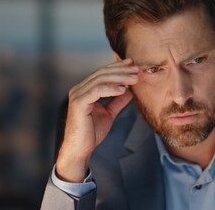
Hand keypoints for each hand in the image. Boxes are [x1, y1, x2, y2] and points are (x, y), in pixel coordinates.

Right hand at [56, 58, 138, 182]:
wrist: (81, 149)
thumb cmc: (92, 133)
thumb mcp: (109, 113)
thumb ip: (117, 101)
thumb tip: (129, 90)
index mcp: (84, 90)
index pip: (102, 73)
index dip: (118, 67)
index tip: (133, 65)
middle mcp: (79, 89)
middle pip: (102, 73)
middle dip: (121, 70)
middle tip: (136, 69)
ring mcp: (77, 95)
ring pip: (100, 79)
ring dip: (120, 77)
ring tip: (134, 78)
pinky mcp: (79, 103)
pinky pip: (97, 91)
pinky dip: (111, 88)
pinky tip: (123, 89)